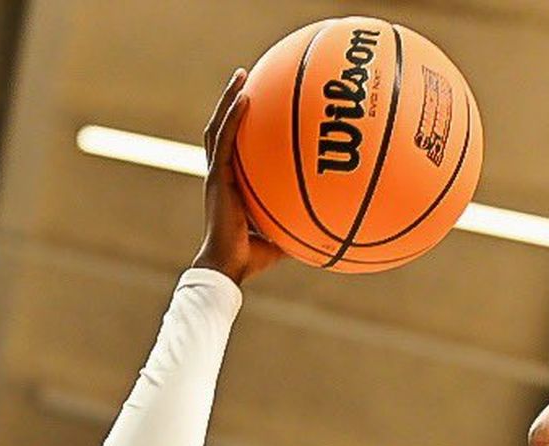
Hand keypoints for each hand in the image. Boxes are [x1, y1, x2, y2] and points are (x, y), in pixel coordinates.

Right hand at [190, 70, 283, 288]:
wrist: (228, 268)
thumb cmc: (253, 258)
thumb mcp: (284, 235)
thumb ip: (301, 222)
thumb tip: (333, 221)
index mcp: (231, 184)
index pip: (233, 147)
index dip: (239, 124)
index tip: (253, 103)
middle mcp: (221, 174)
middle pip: (222, 128)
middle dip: (232, 101)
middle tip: (245, 77)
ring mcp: (216, 174)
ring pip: (218, 126)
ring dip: (229, 98)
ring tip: (241, 74)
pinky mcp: (216, 178)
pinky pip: (225, 141)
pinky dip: (233, 117)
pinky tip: (246, 98)